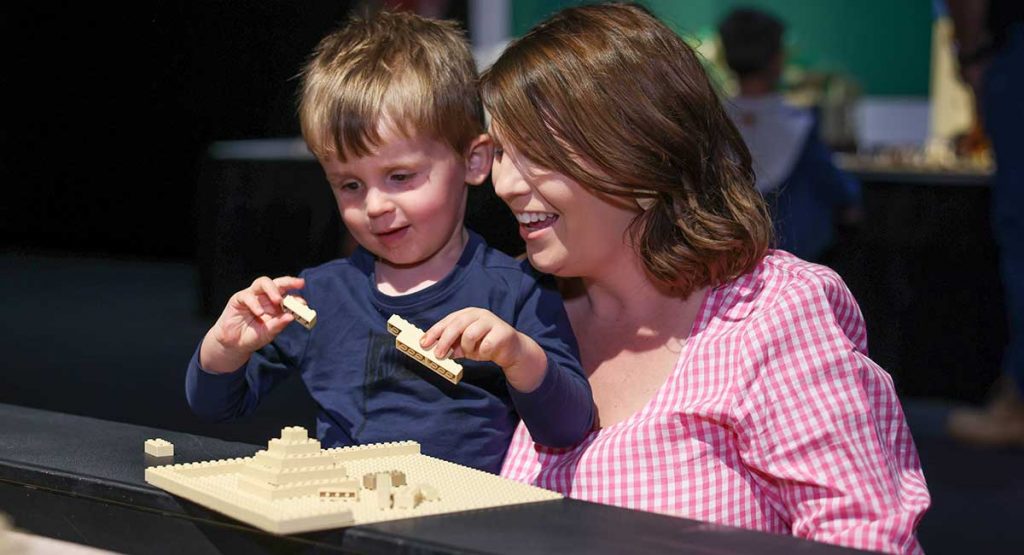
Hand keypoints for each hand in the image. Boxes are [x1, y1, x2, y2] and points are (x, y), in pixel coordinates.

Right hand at [200, 276, 304, 372]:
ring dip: (272, 289)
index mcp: (276, 306)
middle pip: (278, 283)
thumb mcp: (268, 333)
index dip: (296, 298)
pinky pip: (247, 296)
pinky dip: (254, 303)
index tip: (304, 303)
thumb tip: (291, 317)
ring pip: (262, 282)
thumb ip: (278, 325)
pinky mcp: (239, 299)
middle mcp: (265, 298)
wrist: (234, 344)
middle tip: (299, 284)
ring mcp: (253, 296)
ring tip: (278, 300)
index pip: (288, 296)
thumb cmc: (253, 337)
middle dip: (289, 282)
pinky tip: (259, 313)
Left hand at [421, 308, 546, 391]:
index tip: (424, 343)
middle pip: (457, 325)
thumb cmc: (484, 344)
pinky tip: (486, 353)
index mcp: (467, 314)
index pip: (447, 321)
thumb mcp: (465, 345)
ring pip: (470, 334)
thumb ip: (452, 345)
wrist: (511, 349)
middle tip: (438, 355)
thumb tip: (435, 350)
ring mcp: (491, 322)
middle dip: (445, 341)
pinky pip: (485, 345)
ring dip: (467, 348)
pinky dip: (482, 352)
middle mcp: (479, 314)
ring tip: (471, 353)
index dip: (434, 332)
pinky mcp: (502, 333)